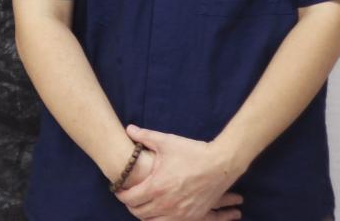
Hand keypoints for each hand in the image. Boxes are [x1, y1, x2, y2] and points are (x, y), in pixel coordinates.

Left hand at [114, 124, 242, 220]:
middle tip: (130, 196)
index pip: (129, 198)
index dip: (121, 194)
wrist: (220, 164)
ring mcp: (179, 213)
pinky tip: (160, 211)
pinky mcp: (192, 217)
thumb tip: (128, 128)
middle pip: (138, 213)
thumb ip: (144, 136)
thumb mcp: (166, 141)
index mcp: (156, 186)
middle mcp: (166, 204)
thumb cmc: (192, 152)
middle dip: (131, 205)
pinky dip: (161, 220)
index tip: (119, 189)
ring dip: (145, 215)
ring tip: (143, 205)